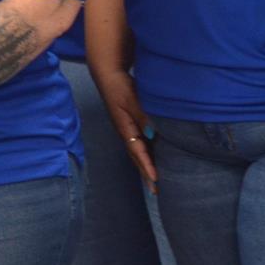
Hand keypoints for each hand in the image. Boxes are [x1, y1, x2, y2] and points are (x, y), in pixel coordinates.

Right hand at [96, 68, 156, 189]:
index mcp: (125, 128)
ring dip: (146, 166)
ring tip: (155, 180)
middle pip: (137, 157)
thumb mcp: (131, 99)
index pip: (138, 152)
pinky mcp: (130, 122)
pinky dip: (146, 154)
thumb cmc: (119, 86)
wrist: (108, 74)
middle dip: (145, 174)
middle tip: (155, 191)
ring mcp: (127, 128)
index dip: (147, 167)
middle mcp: (126, 131)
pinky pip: (140, 143)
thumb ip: (142, 116)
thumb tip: (152, 134)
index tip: (156, 181)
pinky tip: (153, 156)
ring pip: (138, 152)